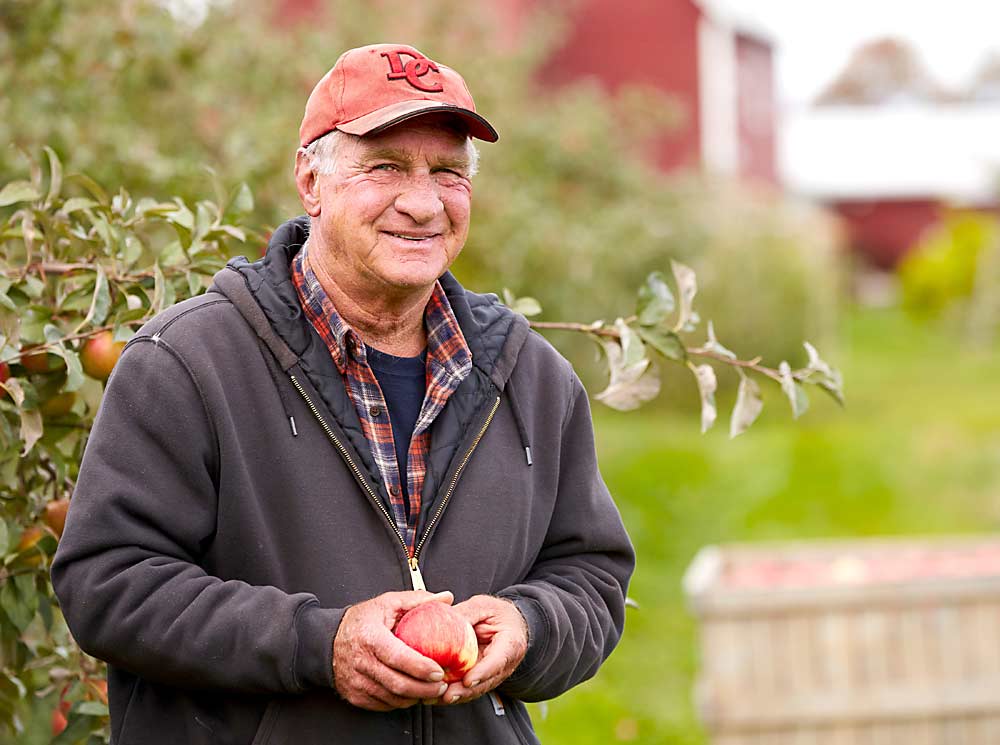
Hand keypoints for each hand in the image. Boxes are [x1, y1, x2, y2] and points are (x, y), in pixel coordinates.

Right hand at [333, 590, 452, 710]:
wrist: (327, 641)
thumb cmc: (362, 621)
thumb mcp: (388, 603)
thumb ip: (418, 600)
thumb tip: (447, 598)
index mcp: (370, 637)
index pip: (398, 657)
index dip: (420, 667)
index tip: (439, 671)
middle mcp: (361, 662)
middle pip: (397, 684)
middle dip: (424, 689)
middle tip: (442, 685)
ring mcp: (356, 682)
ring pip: (392, 698)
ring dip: (415, 698)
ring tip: (432, 690)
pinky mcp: (355, 695)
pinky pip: (383, 705)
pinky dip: (401, 703)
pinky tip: (413, 694)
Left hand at [437, 595, 527, 704]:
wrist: (511, 624)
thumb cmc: (498, 613)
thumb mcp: (483, 606)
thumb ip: (466, 612)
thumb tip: (443, 618)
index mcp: (510, 644)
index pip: (498, 661)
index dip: (483, 673)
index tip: (467, 681)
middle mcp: (504, 664)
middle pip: (486, 682)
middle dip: (465, 692)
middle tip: (446, 696)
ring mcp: (494, 674)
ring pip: (476, 690)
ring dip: (457, 697)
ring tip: (436, 699)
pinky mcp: (483, 679)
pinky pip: (469, 689)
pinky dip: (454, 693)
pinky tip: (436, 696)